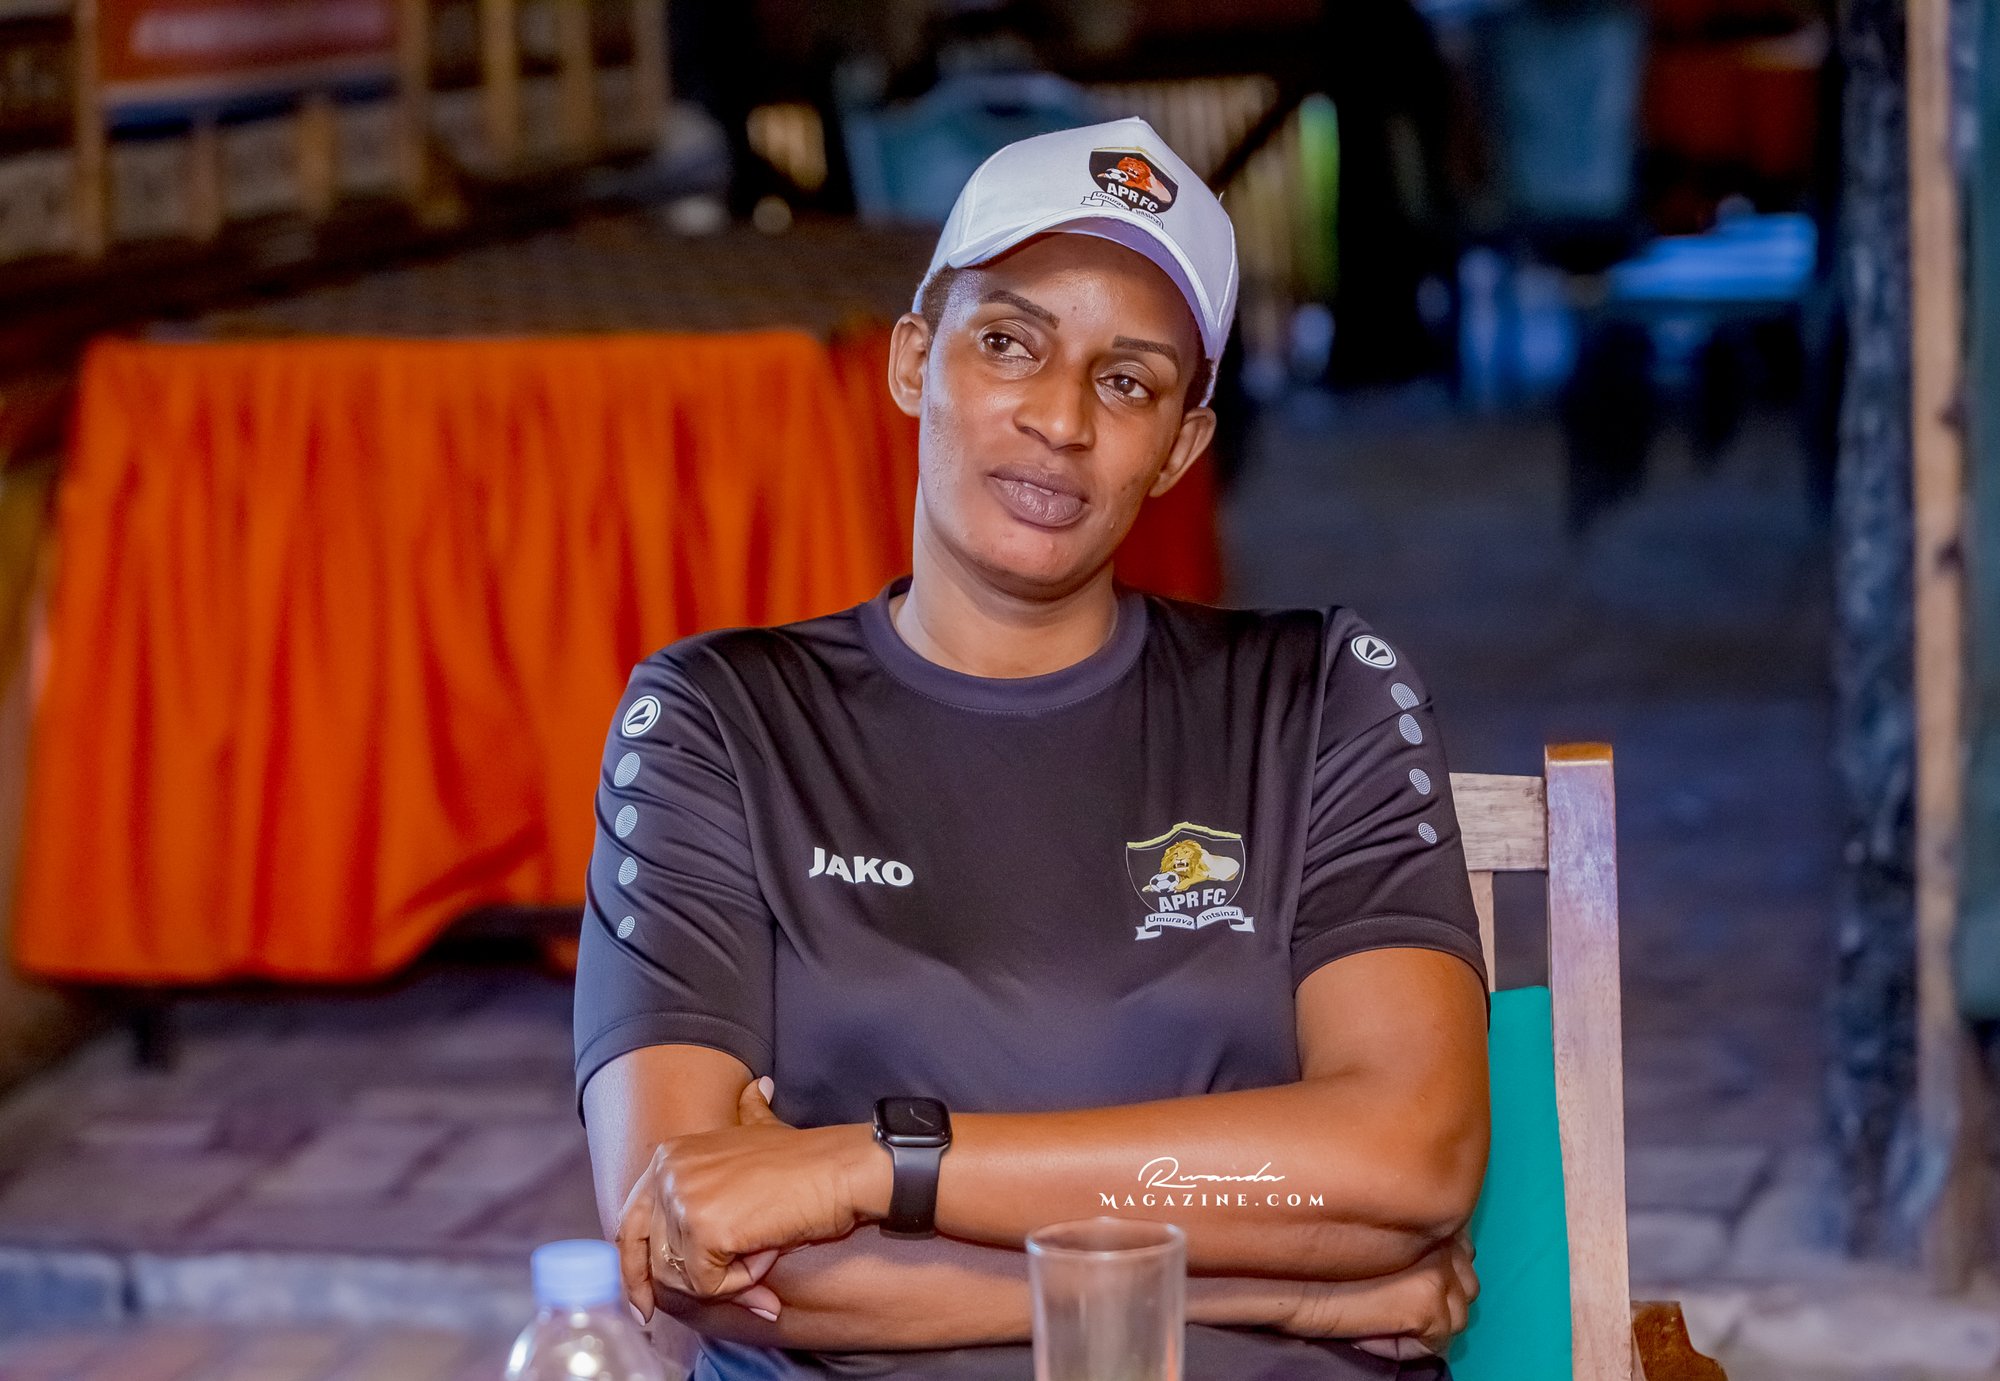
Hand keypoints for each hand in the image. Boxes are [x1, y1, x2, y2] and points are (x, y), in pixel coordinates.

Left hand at [613, 1079, 787, 1323]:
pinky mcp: (704, 1228)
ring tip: (766, 1251)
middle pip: (656, 1259)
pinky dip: (743, 1282)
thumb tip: (759, 1086)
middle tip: (746, 1288)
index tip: (643, 1307)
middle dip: (697, 1283)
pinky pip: (709, 1285)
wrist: (842, 1169)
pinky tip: (770, 1252)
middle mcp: (667, 1173)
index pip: (630, 1226)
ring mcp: (683, 1198)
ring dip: (728, 1279)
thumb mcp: (763, 1131)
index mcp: (669, 1156)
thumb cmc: (808, 1161)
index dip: (634, 1272)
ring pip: (682, 1277)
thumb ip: (747, 1113)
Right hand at [1280, 1233, 1477, 1358]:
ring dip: (1424, 1322)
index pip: (1460, 1249)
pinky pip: (1435, 1343)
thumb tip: (1419, 1253)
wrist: (1288, 1278)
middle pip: (1466, 1284)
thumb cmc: (1313, 1257)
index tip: (1403, 1280)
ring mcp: (1439, 1271)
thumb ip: (1401, 1234)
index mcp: (1425, 1214)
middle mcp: (1440, 1237)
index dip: (1435, 1270)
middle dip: (1437, 1297)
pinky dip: (1406, 1346)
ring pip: (1456, 1316)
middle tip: (1390, 1300)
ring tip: (1380, 1315)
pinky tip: (1372, 1330)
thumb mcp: (1368, 1234)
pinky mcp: (1428, 1304)